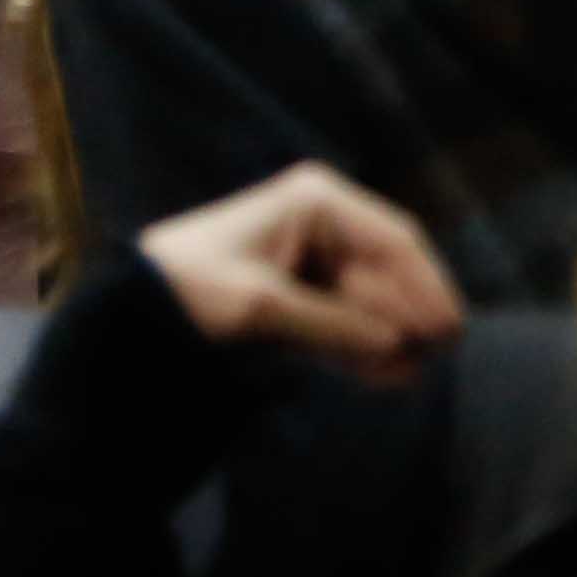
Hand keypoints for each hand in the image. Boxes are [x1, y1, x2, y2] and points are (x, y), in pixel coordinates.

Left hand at [138, 161, 467, 377]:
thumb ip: (332, 325)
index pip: (393, 239)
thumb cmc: (191, 289)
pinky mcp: (302, 293)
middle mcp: (325, 222)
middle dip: (408, 314)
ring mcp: (315, 258)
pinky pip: (348, 317)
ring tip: (408, 375)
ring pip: (371, 298)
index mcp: (318, 201)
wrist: (130, 311)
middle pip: (386, 269)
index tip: (447, 329)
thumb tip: (398, 346)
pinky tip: (383, 375)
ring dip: (389, 335)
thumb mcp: (261, 306)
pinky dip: (364, 344)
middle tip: (434, 358)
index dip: (425, 284)